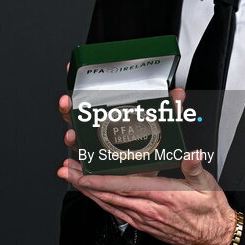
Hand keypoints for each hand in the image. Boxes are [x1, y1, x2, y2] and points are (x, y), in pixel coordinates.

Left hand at [56, 153, 235, 244]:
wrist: (214, 238)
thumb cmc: (210, 212)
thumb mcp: (208, 186)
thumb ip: (195, 168)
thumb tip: (191, 155)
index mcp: (162, 197)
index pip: (124, 187)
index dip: (100, 180)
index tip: (82, 173)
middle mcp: (149, 210)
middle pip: (109, 195)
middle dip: (84, 183)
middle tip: (65, 171)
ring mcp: (144, 219)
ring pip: (110, 205)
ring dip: (89, 192)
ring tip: (72, 179)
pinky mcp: (144, 225)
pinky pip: (117, 213)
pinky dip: (102, 203)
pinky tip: (94, 197)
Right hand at [57, 60, 183, 178]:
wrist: (152, 175)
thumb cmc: (152, 148)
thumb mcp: (162, 126)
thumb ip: (170, 110)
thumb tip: (178, 94)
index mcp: (110, 113)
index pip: (91, 94)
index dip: (78, 82)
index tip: (70, 69)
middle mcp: (98, 128)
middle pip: (76, 114)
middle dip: (68, 107)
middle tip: (67, 102)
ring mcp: (95, 146)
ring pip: (76, 138)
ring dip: (70, 135)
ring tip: (71, 134)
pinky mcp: (97, 165)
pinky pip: (82, 164)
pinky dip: (74, 167)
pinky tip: (70, 164)